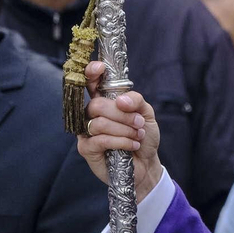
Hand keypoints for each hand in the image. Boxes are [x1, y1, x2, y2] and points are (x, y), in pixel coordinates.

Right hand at [77, 61, 163, 201]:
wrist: (147, 164)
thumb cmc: (143, 136)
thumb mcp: (146, 114)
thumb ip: (136, 101)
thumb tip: (121, 100)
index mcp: (105, 101)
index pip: (91, 83)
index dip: (91, 73)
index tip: (99, 68)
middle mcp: (92, 114)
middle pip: (97, 104)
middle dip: (122, 114)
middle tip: (139, 123)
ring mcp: (87, 131)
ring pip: (99, 122)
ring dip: (124, 129)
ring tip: (137, 135)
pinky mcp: (86, 148)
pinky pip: (100, 139)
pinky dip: (120, 141)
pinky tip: (131, 144)